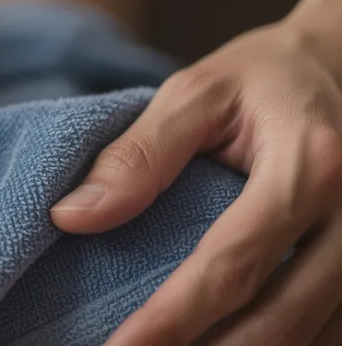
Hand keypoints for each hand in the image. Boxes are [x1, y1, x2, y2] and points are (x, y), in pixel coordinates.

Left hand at [50, 18, 341, 344]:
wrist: (341, 66)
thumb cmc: (260, 80)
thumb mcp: (195, 93)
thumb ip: (138, 155)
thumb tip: (71, 217)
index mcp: (309, 168)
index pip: (232, 264)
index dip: (173, 317)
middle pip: (281, 319)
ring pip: (311, 337)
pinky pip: (330, 332)